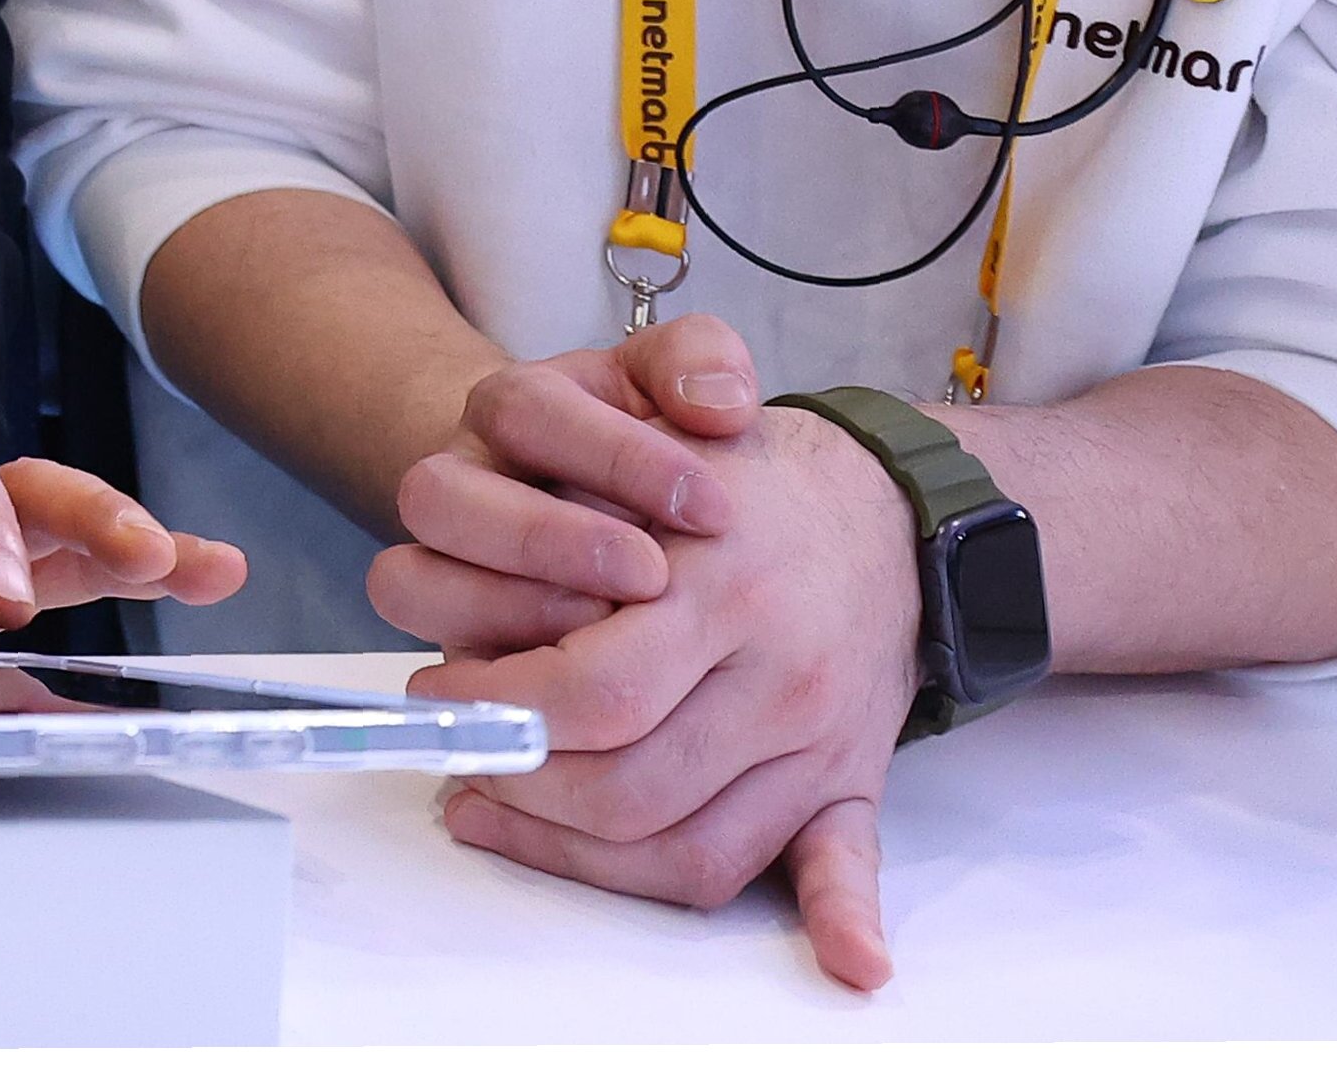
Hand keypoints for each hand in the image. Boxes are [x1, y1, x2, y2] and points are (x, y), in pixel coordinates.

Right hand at [367, 312, 766, 655]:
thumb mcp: (676, 387)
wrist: (618, 515)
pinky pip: (441, 672)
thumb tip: (717, 402)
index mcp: (512, 409)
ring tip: (610, 631)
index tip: (713, 507)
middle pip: (435, 496)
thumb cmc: (654, 449)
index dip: (617, 458)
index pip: (529, 411)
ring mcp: (440, 567)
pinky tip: (589, 697)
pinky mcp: (454, 648)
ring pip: (409, 584)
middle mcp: (458, 483)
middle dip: (545, 539)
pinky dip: (502, 689)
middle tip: (652, 575)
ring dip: (510, 612)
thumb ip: (699, 362)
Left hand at [403, 367, 928, 992]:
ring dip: (582, 848)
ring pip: (689, 838)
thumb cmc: (752, 472)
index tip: (444, 700)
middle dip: (525, 783)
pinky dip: (851, 924)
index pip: (594, 691)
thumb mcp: (694, 398)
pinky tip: (850, 964)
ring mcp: (814, 734)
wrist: (893, 513)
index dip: (504, 713)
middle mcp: (772, 668)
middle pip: (628, 778)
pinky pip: (847, 868)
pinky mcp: (850, 780)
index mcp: (720, 586)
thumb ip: (674, 371)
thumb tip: (717, 393)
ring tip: (500, 806)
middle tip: (459, 759)